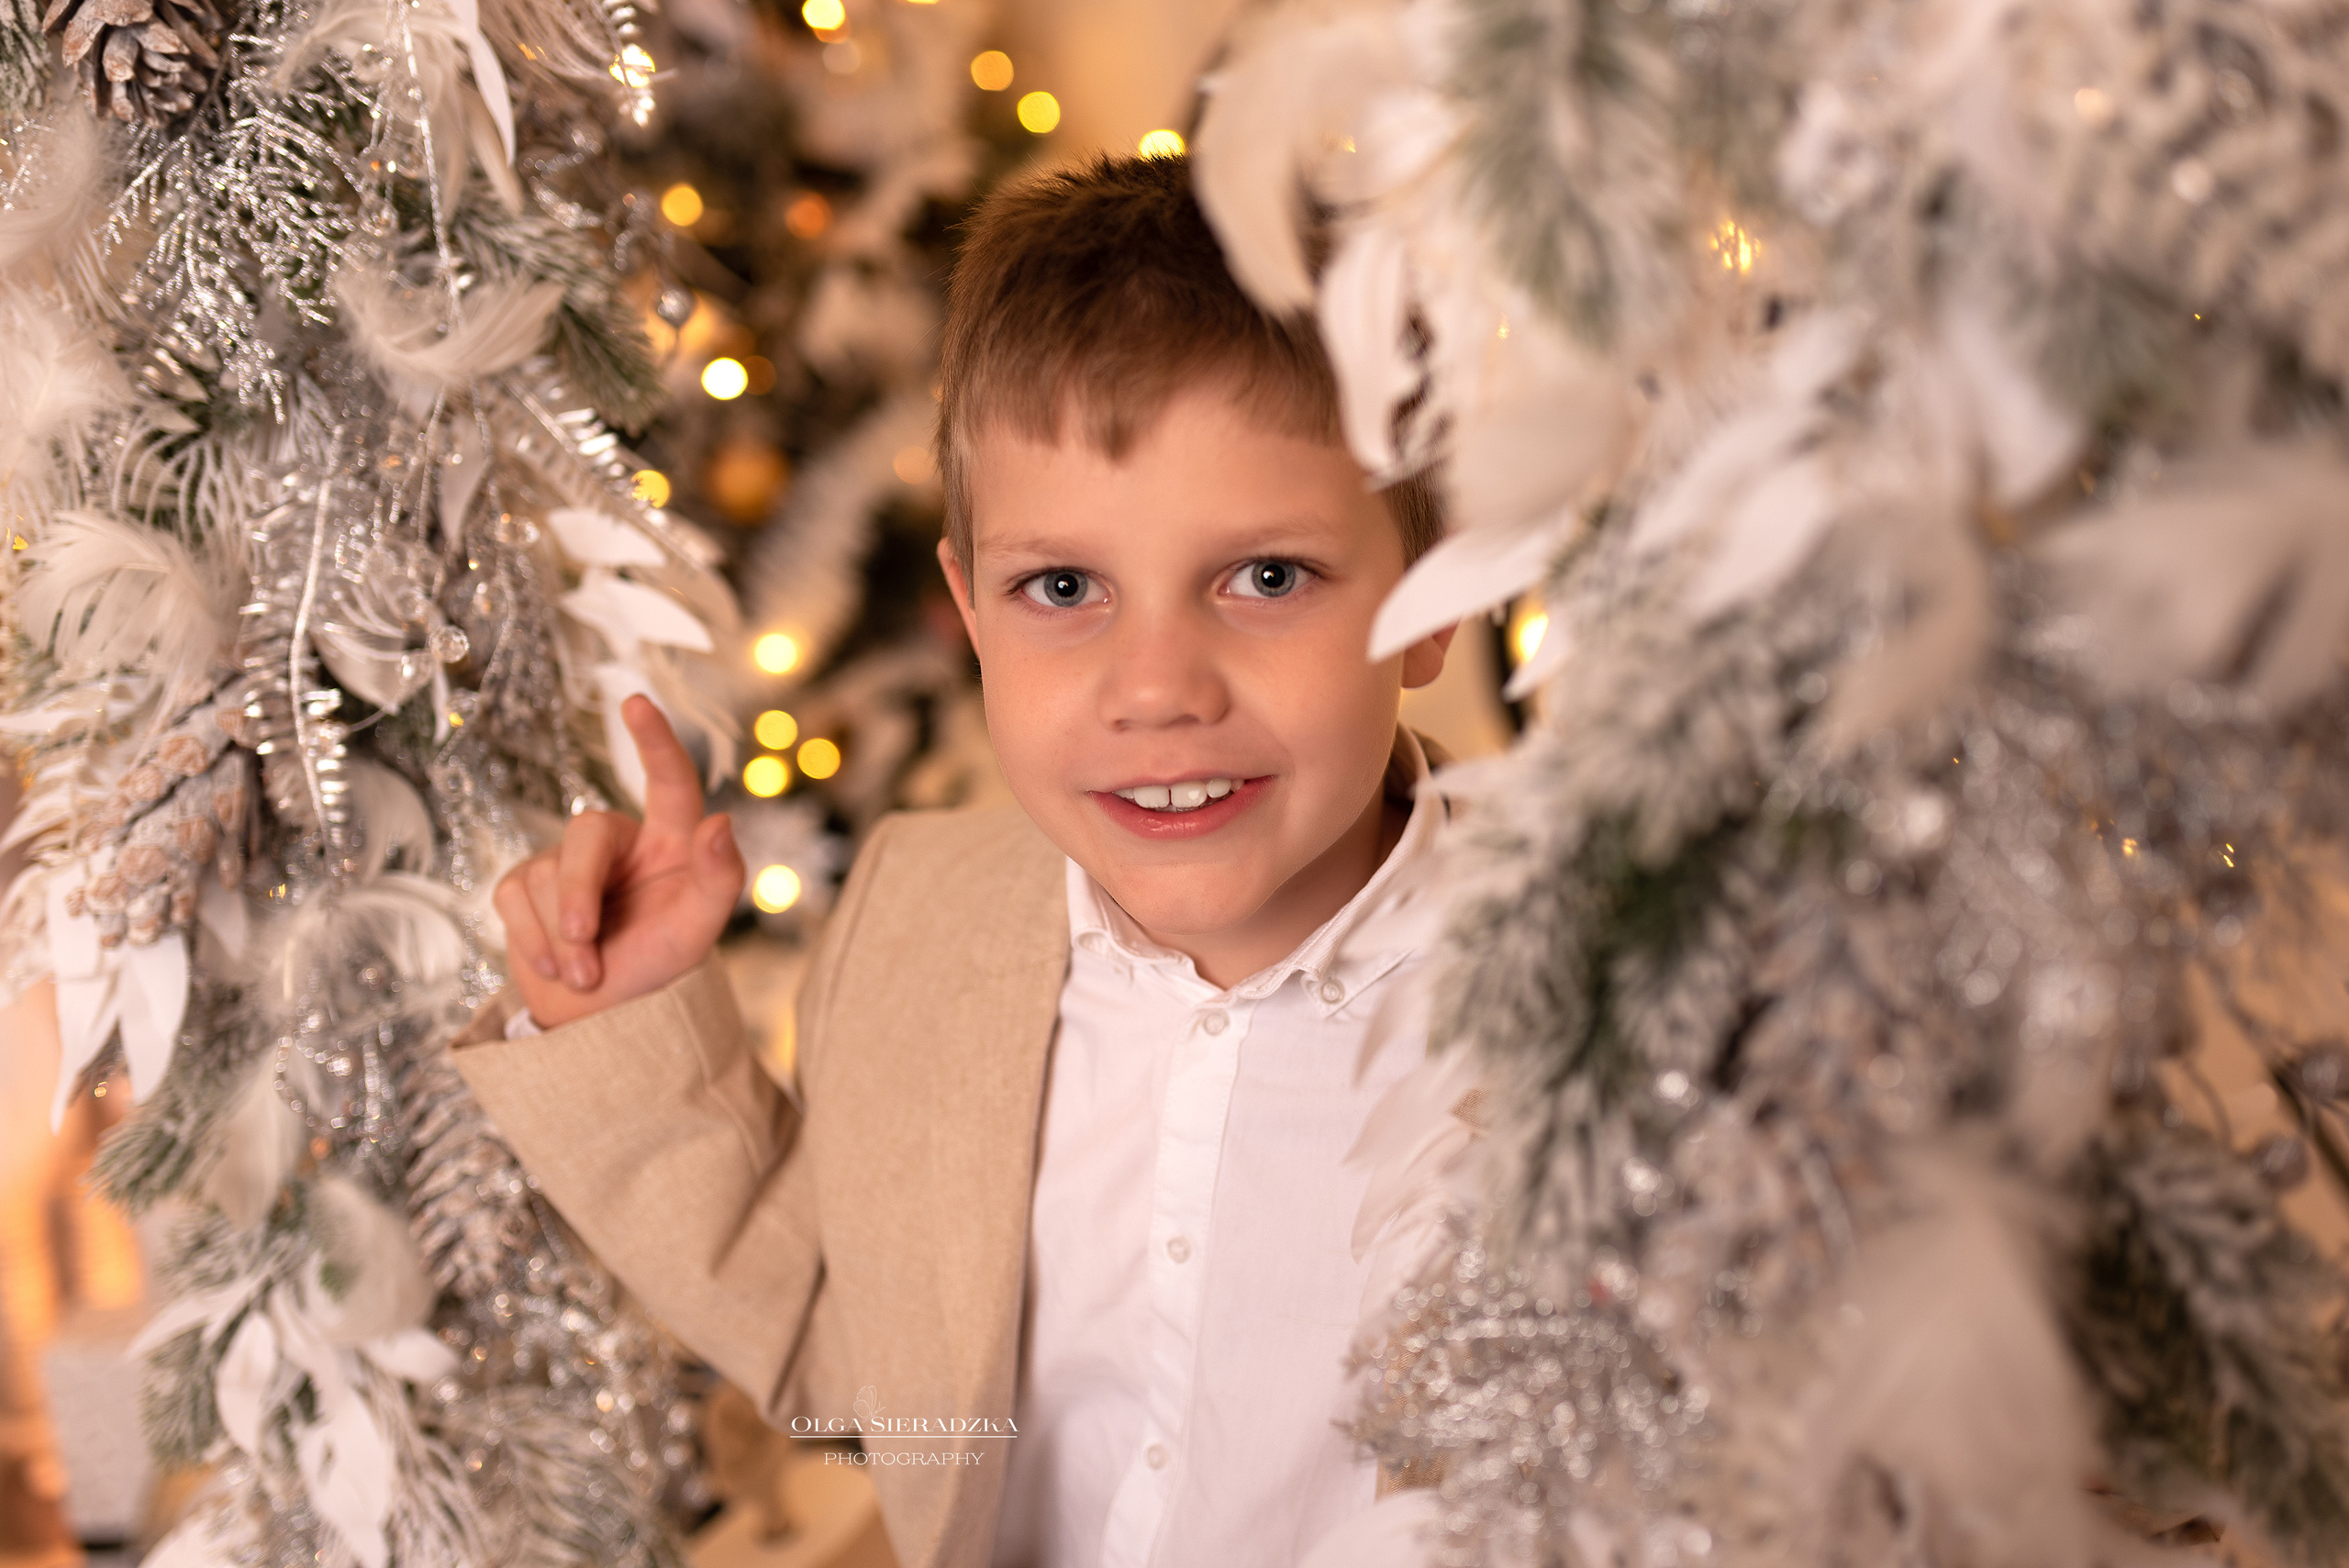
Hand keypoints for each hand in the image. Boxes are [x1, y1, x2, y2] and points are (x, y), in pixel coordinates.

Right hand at [492, 696, 744, 1028]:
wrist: (602, 1019)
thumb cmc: (658, 968)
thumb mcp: (698, 930)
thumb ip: (720, 878)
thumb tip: (722, 820)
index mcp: (671, 841)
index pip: (669, 782)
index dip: (654, 740)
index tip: (634, 702)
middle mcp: (619, 840)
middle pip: (586, 837)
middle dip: (579, 899)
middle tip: (587, 962)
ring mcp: (567, 858)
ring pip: (547, 876)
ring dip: (562, 940)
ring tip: (587, 975)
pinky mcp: (524, 883)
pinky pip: (513, 898)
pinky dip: (535, 942)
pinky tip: (556, 967)